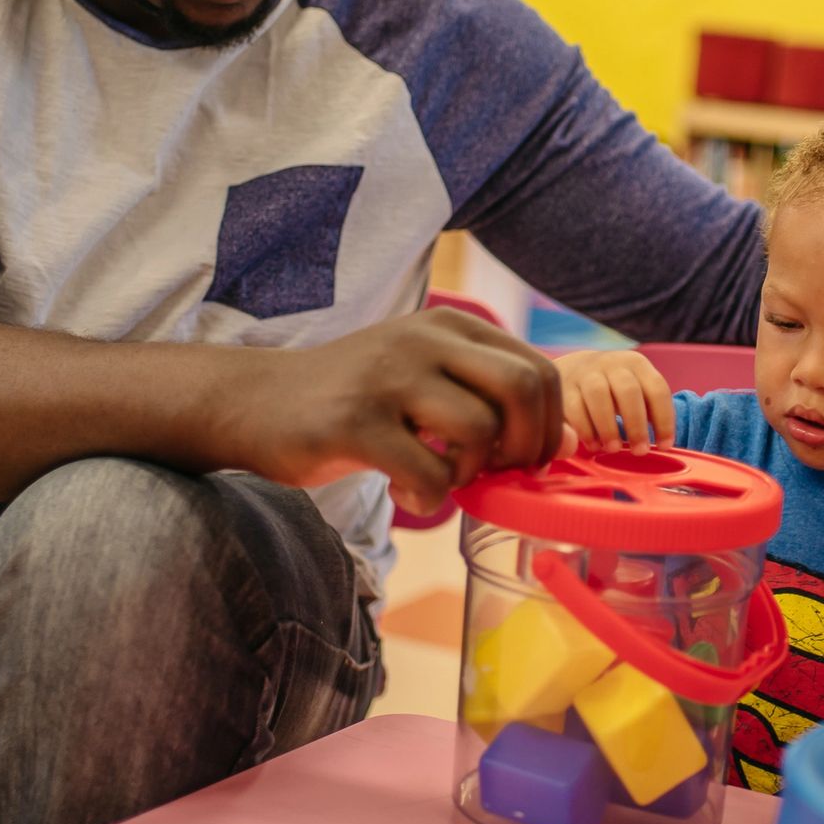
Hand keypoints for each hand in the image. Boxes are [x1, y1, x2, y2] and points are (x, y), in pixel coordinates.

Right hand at [238, 309, 563, 516]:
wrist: (254, 401)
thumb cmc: (354, 398)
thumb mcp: (428, 381)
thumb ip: (493, 400)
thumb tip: (570, 441)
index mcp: (450, 325)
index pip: (540, 370)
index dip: (548, 426)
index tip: (522, 458)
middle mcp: (424, 340)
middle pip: (524, 389)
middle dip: (525, 446)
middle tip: (494, 472)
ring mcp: (388, 378)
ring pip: (480, 432)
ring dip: (470, 474)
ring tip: (439, 476)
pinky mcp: (354, 422)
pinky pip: (428, 473)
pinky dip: (428, 498)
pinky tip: (403, 489)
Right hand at [554, 350, 675, 455]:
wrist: (574, 368)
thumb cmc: (613, 388)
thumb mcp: (634, 387)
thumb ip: (648, 408)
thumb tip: (663, 443)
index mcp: (636, 364)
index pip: (657, 389)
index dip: (664, 420)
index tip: (664, 446)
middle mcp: (612, 364)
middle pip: (628, 391)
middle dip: (636, 425)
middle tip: (639, 451)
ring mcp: (586, 372)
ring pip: (599, 396)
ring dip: (609, 428)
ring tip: (613, 449)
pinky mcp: (563, 386)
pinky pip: (575, 407)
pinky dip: (586, 430)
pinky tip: (594, 445)